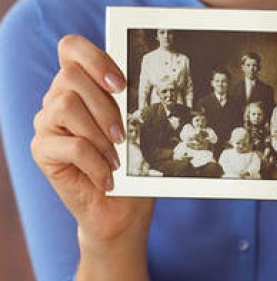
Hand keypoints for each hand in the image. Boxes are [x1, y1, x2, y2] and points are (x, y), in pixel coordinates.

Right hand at [30, 35, 153, 279]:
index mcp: (81, 85)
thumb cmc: (131, 164)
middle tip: (123, 136)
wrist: (120, 207)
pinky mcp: (42, 150)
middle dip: (105, 106)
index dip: (95, 59)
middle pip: (70, 76)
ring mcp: (47, 123)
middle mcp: (58, 98)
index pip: (72, 48)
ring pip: (67, 106)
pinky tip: (107, 178)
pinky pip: (70, 145)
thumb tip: (130, 84)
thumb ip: (124, 101)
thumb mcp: (134, 127)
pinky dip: (95, 163)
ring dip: (100, 135)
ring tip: (116, 160)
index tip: (121, 85)